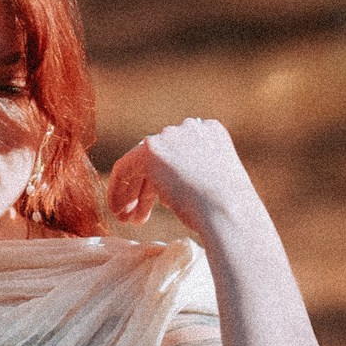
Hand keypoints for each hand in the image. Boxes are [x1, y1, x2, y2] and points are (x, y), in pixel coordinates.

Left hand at [107, 115, 256, 234]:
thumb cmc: (228, 211)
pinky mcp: (150, 151)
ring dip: (131, 192)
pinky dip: (118, 190)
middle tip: (137, 214)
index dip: (165, 180)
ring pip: (140, 163)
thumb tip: (167, 190)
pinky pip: (124, 168)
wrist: (228, 212)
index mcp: (212, 132)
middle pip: (158, 158)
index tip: (159, 203)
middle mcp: (191, 127)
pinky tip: (117, 210)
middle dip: (146, 189)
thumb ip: (195, 176)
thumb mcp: (217, 186)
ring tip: (126, 218)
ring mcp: (170, 136)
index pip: (179, 153)